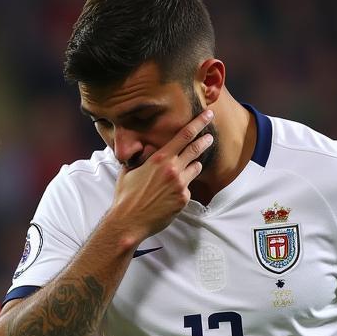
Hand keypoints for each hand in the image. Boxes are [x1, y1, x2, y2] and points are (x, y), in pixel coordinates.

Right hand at [108, 111, 213, 242]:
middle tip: (210, 137)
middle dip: (205, 140)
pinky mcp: (183, 199)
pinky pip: (188, 188)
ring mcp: (180, 184)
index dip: (198, 123)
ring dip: (193, 167)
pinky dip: (182, 188)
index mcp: (160, 158)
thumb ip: (142, 158)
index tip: (208, 115)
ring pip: (195, 168)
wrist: (129, 221)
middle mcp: (173, 169)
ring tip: (184, 170)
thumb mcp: (130, 170)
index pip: (184, 135)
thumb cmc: (126, 196)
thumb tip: (146, 150)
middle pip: (195, 149)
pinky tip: (169, 196)